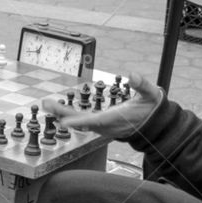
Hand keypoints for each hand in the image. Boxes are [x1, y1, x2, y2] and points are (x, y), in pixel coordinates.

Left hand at [43, 73, 161, 139]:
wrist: (155, 127)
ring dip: (62, 114)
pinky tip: (59, 111)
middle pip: (81, 122)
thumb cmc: (152, 109)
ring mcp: (103, 128)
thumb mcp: (152, 95)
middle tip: (46, 104)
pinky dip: (70, 116)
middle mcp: (107, 126)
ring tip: (47, 104)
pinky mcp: (101, 126)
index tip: (63, 122)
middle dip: (62, 114)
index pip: (95, 121)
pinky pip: (82, 122)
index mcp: (117, 118)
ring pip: (80, 122)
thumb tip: (132, 74)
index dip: (79, 122)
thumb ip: (143, 85)